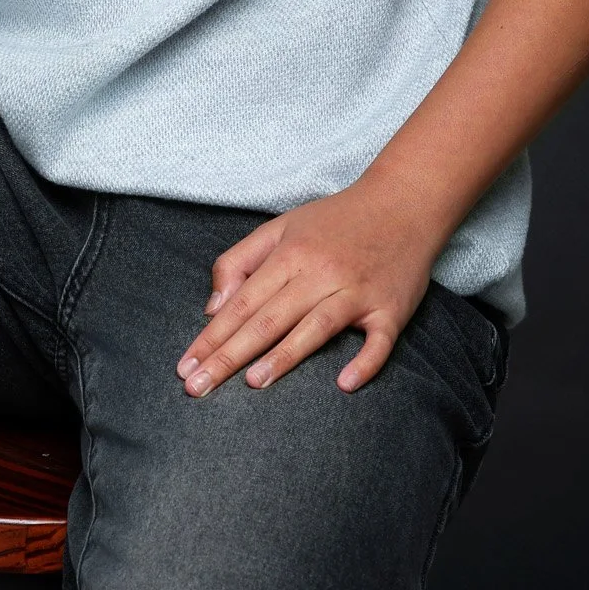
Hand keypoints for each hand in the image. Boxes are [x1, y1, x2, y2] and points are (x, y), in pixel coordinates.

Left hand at [175, 179, 438, 397]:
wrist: (403, 203)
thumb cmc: (336, 221)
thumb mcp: (281, 227)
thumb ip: (241, 261)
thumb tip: (213, 308)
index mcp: (291, 254)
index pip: (242, 302)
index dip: (212, 336)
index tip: (185, 366)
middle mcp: (321, 273)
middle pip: (269, 318)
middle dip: (230, 355)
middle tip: (197, 386)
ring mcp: (357, 291)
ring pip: (316, 327)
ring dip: (284, 356)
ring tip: (253, 383)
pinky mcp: (391, 309)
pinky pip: (379, 341)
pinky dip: (365, 361)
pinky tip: (345, 383)